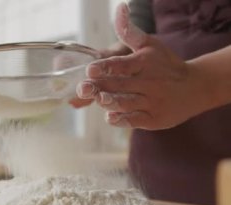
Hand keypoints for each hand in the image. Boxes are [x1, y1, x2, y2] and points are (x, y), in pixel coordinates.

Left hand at [76, 2, 210, 129]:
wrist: (195, 87)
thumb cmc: (166, 64)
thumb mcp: (150, 45)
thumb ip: (129, 31)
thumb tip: (120, 8)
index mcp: (145, 63)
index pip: (123, 65)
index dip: (106, 67)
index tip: (91, 69)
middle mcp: (149, 82)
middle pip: (120, 85)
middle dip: (99, 87)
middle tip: (83, 88)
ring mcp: (152, 102)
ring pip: (127, 103)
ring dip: (110, 102)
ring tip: (97, 99)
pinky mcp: (154, 119)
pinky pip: (135, 120)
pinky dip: (122, 119)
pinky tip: (110, 117)